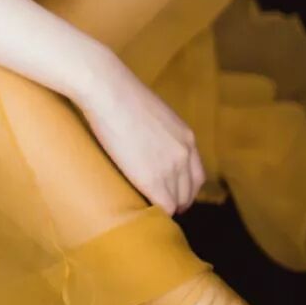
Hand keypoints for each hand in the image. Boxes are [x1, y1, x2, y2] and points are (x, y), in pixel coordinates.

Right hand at [69, 54, 206, 216]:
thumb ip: (158, 131)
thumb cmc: (120, 94)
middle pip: (190, 190)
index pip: (196, 174)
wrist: (108, 91)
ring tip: (152, 210)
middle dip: (178, 200)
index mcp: (187, 137)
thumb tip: (146, 137)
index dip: (184, 186)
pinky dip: (157, 213)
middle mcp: (186, 154)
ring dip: (167, 207)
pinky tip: (145, 212)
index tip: (171, 192)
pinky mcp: (154, 180)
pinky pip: (164, 207)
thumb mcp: (152, 112)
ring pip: (179, 202)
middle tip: (161, 205)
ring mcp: (172, 168)